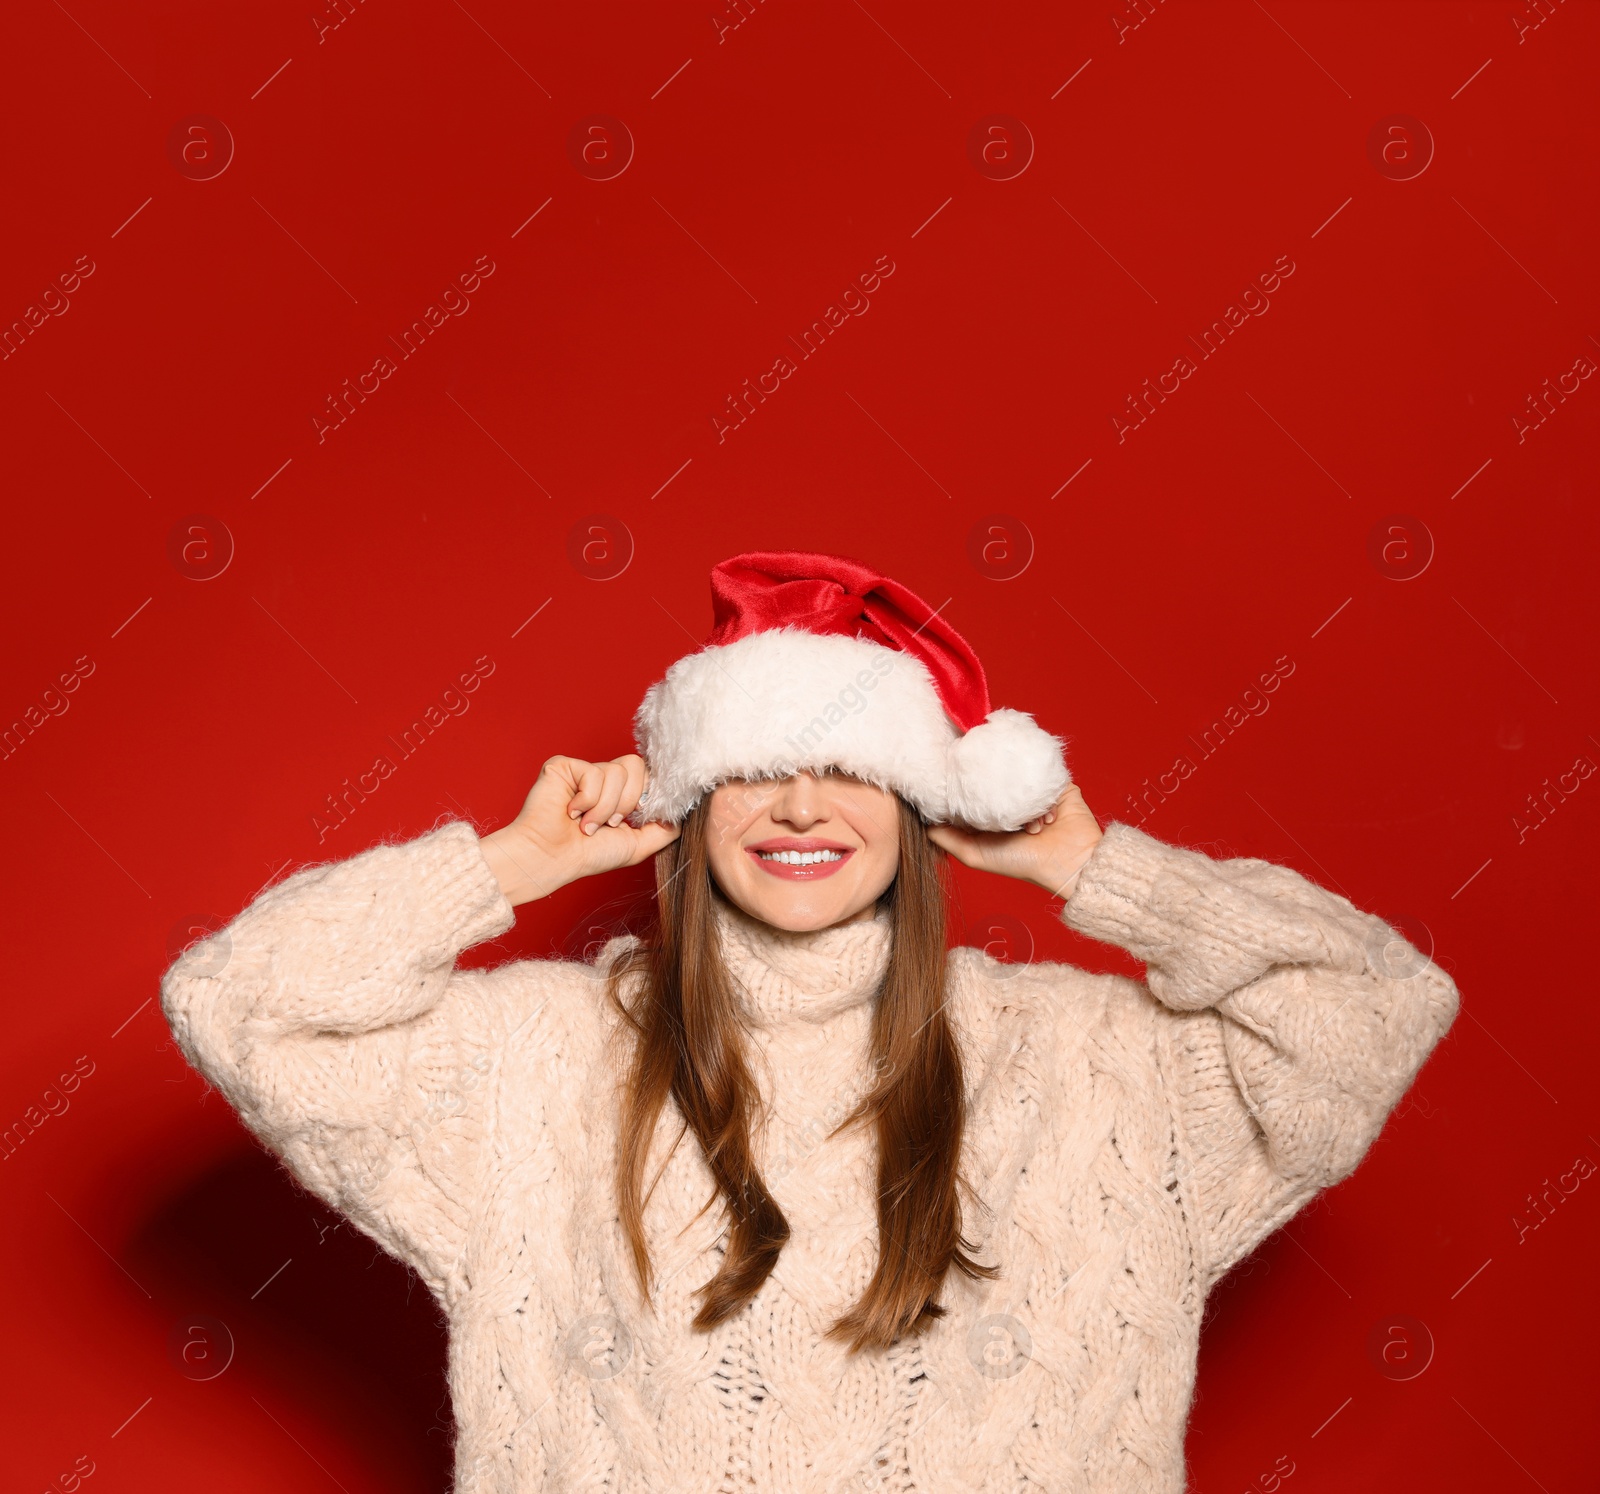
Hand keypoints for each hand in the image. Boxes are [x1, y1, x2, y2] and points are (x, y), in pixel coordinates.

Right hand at [479, 754, 679, 906]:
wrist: (552, 859)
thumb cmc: (588, 855)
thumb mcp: (637, 845)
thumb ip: (663, 829)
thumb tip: (681, 814)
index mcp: (620, 794)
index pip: (647, 775)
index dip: (648, 793)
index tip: (639, 815)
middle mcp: (603, 779)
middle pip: (637, 766)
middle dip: (628, 802)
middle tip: (609, 824)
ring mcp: (583, 771)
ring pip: (616, 772)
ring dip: (604, 807)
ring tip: (587, 824)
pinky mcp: (564, 766)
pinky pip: (593, 773)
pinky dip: (586, 800)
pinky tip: (571, 812)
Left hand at [927, 784, 1103, 900]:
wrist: (1070, 862)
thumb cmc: (1022, 863)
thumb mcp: (975, 854)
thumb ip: (947, 839)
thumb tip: (923, 821)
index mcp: (994, 817)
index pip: (974, 794)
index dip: (965, 787)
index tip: (957, 778)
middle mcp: (1013, 804)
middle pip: (995, 781)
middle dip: (995, 790)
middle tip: (996, 797)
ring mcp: (1035, 794)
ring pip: (1021, 780)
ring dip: (1025, 804)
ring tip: (1031, 829)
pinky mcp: (1057, 787)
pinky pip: (1046, 778)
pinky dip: (1045, 800)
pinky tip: (1048, 820)